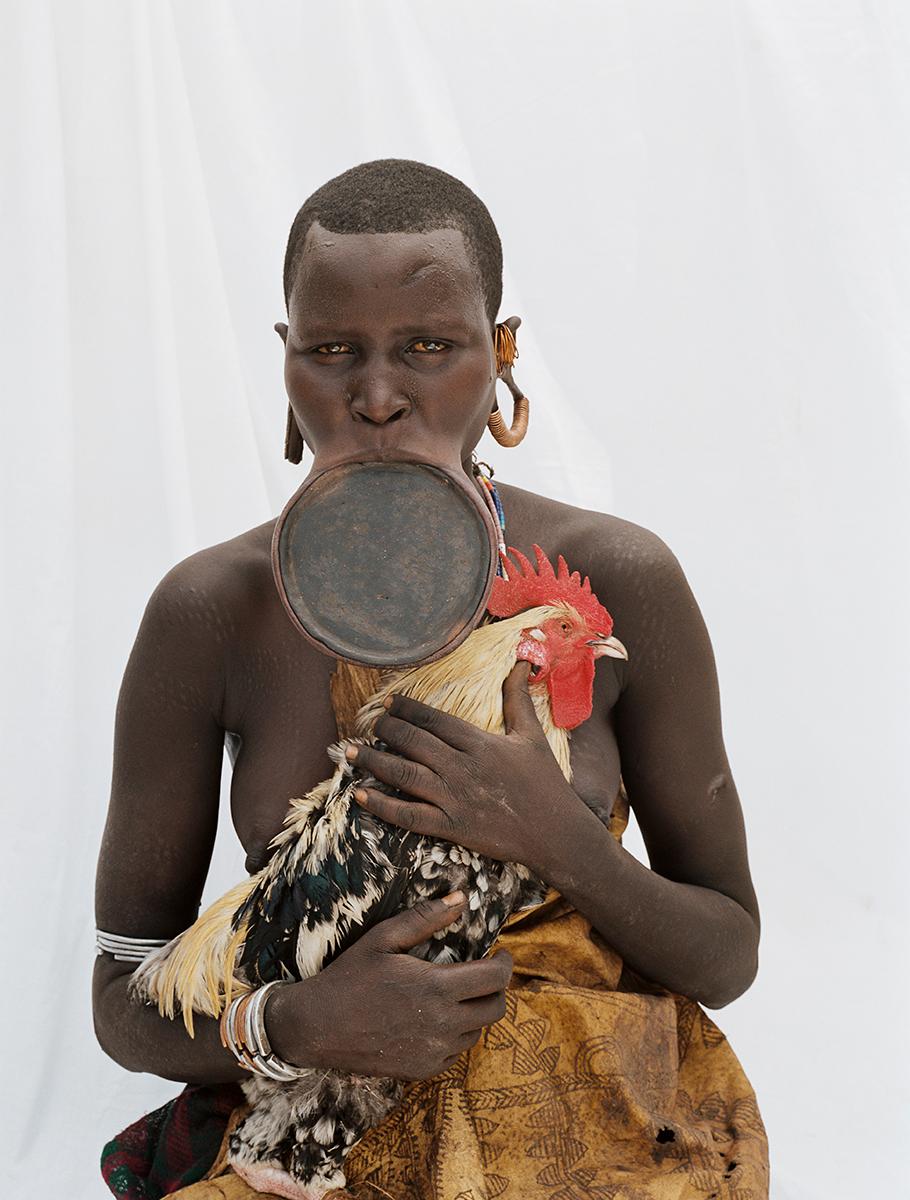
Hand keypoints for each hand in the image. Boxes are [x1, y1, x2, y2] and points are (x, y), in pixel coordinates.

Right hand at [266, 894, 513, 1080]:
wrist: (315, 1027)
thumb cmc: (349, 976)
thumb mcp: (383, 938)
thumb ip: (425, 918)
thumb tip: (462, 898)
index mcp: (436, 988)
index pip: (496, 978)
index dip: (505, 963)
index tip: (500, 953)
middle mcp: (442, 1024)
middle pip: (496, 1009)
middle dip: (497, 988)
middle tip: (485, 973)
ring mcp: (433, 1052)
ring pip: (477, 1032)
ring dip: (476, 1012)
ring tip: (457, 994)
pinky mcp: (422, 1071)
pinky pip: (455, 1053)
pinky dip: (456, 1035)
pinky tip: (436, 1019)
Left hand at [347, 661, 578, 874]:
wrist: (556, 833)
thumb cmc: (545, 782)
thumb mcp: (532, 736)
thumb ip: (518, 699)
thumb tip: (520, 663)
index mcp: (480, 743)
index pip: (434, 720)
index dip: (407, 709)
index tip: (388, 702)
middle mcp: (463, 768)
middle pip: (414, 743)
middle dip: (385, 731)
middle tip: (369, 724)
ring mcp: (456, 799)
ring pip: (405, 775)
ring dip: (373, 761)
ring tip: (349, 752)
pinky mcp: (452, 828)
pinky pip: (409, 815)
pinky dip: (382, 805)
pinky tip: (360, 794)